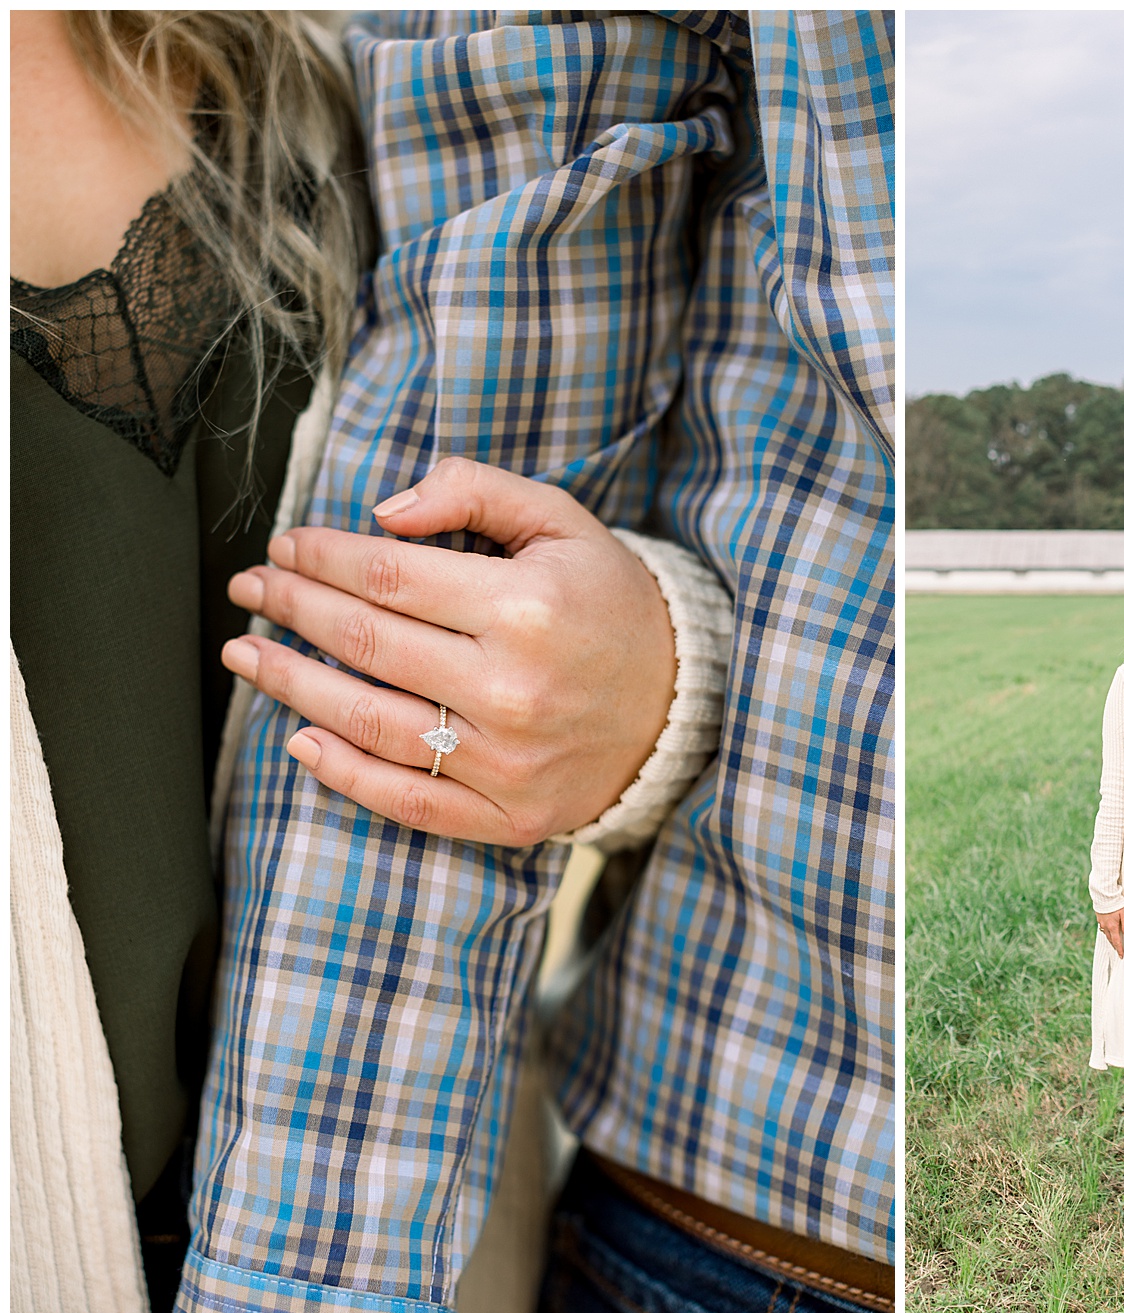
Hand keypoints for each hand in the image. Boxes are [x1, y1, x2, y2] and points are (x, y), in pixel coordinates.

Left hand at [220, 458, 676, 846]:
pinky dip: (340, 773)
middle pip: (365, 643)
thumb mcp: (561, 522)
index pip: (387, 577)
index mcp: (527, 606)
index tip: (285, 546)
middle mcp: (513, 687)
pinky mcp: (509, 814)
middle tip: (252, 590)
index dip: (320, 557)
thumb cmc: (609, 602)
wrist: (682, 703)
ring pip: (368, 722)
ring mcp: (508, 759)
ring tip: (247, 657)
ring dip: (291, 685)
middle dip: (291, 609)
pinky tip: (298, 739)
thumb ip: (473, 493)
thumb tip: (380, 512)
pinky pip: (405, 799)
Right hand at [1098, 905, 1123, 957]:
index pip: (1117, 941)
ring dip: (1110, 939)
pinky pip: (1103, 928)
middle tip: (1118, 950)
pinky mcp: (1099, 918)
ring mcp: (1101, 922)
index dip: (1119, 949)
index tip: (1121, 956)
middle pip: (1111, 939)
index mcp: (1113, 926)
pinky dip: (1107, 931)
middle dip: (1115, 945)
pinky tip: (1109, 930)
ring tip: (1114, 942)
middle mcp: (1106, 926)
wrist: (1104, 895)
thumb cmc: (1116, 903)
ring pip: (1106, 934)